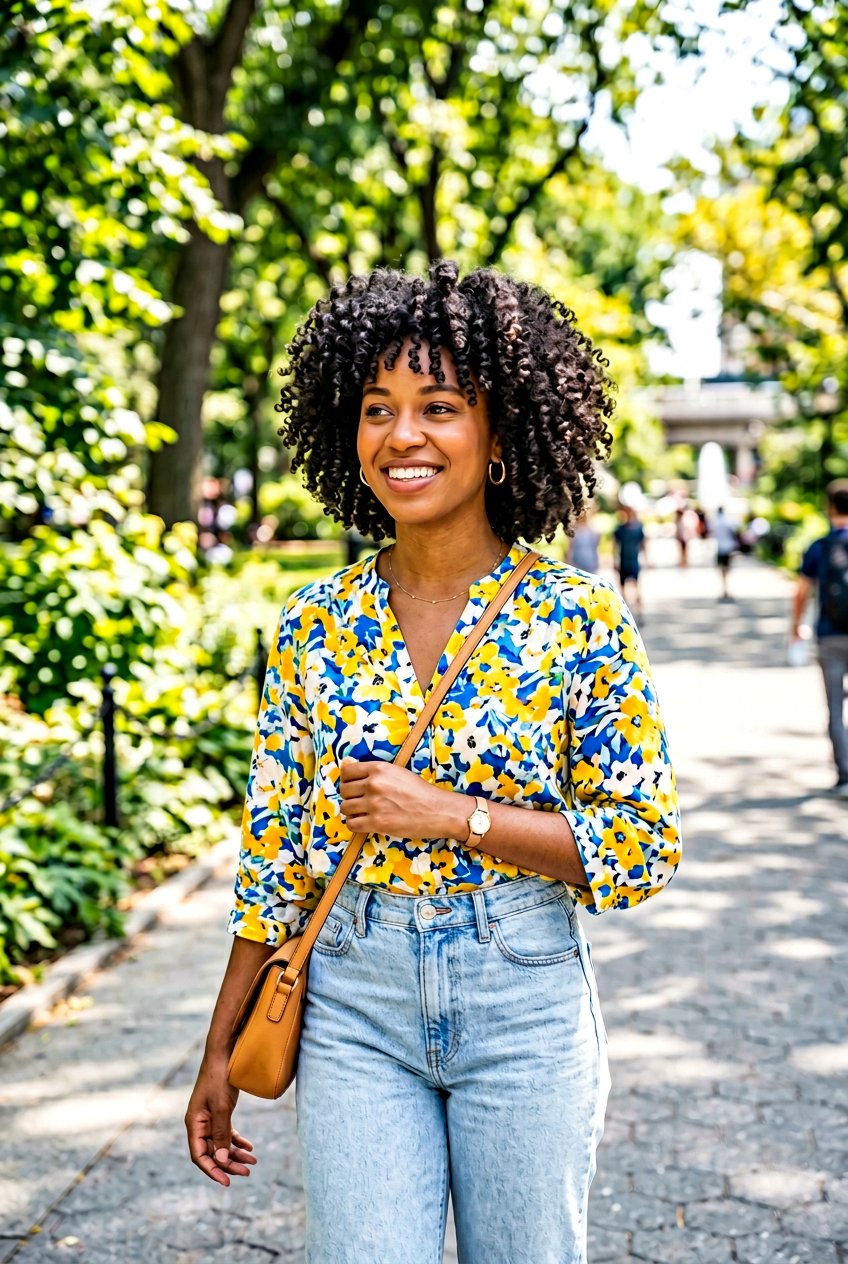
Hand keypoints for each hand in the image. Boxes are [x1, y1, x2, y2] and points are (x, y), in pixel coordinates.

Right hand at [185, 1059, 256, 1186]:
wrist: (224, 1052)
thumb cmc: (219, 1077)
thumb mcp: (221, 1107)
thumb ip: (220, 1134)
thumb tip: (220, 1161)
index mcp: (194, 1123)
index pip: (199, 1155)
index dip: (212, 1170)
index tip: (227, 1182)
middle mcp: (199, 1123)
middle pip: (212, 1152)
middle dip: (228, 1164)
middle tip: (247, 1172)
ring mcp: (209, 1117)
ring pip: (220, 1143)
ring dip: (235, 1154)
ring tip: (252, 1162)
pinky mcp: (219, 1111)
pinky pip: (227, 1132)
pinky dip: (237, 1141)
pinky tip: (249, 1147)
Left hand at [339, 758, 467, 839]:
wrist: (437, 810)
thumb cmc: (419, 791)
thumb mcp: (396, 772)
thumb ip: (372, 771)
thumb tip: (345, 764)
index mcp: (379, 768)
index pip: (347, 772)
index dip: (347, 780)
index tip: (353, 787)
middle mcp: (374, 784)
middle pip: (344, 790)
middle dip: (350, 797)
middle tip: (360, 802)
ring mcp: (374, 804)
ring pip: (346, 808)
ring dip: (352, 812)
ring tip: (364, 813)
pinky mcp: (377, 823)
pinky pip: (352, 824)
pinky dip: (355, 825)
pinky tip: (365, 823)